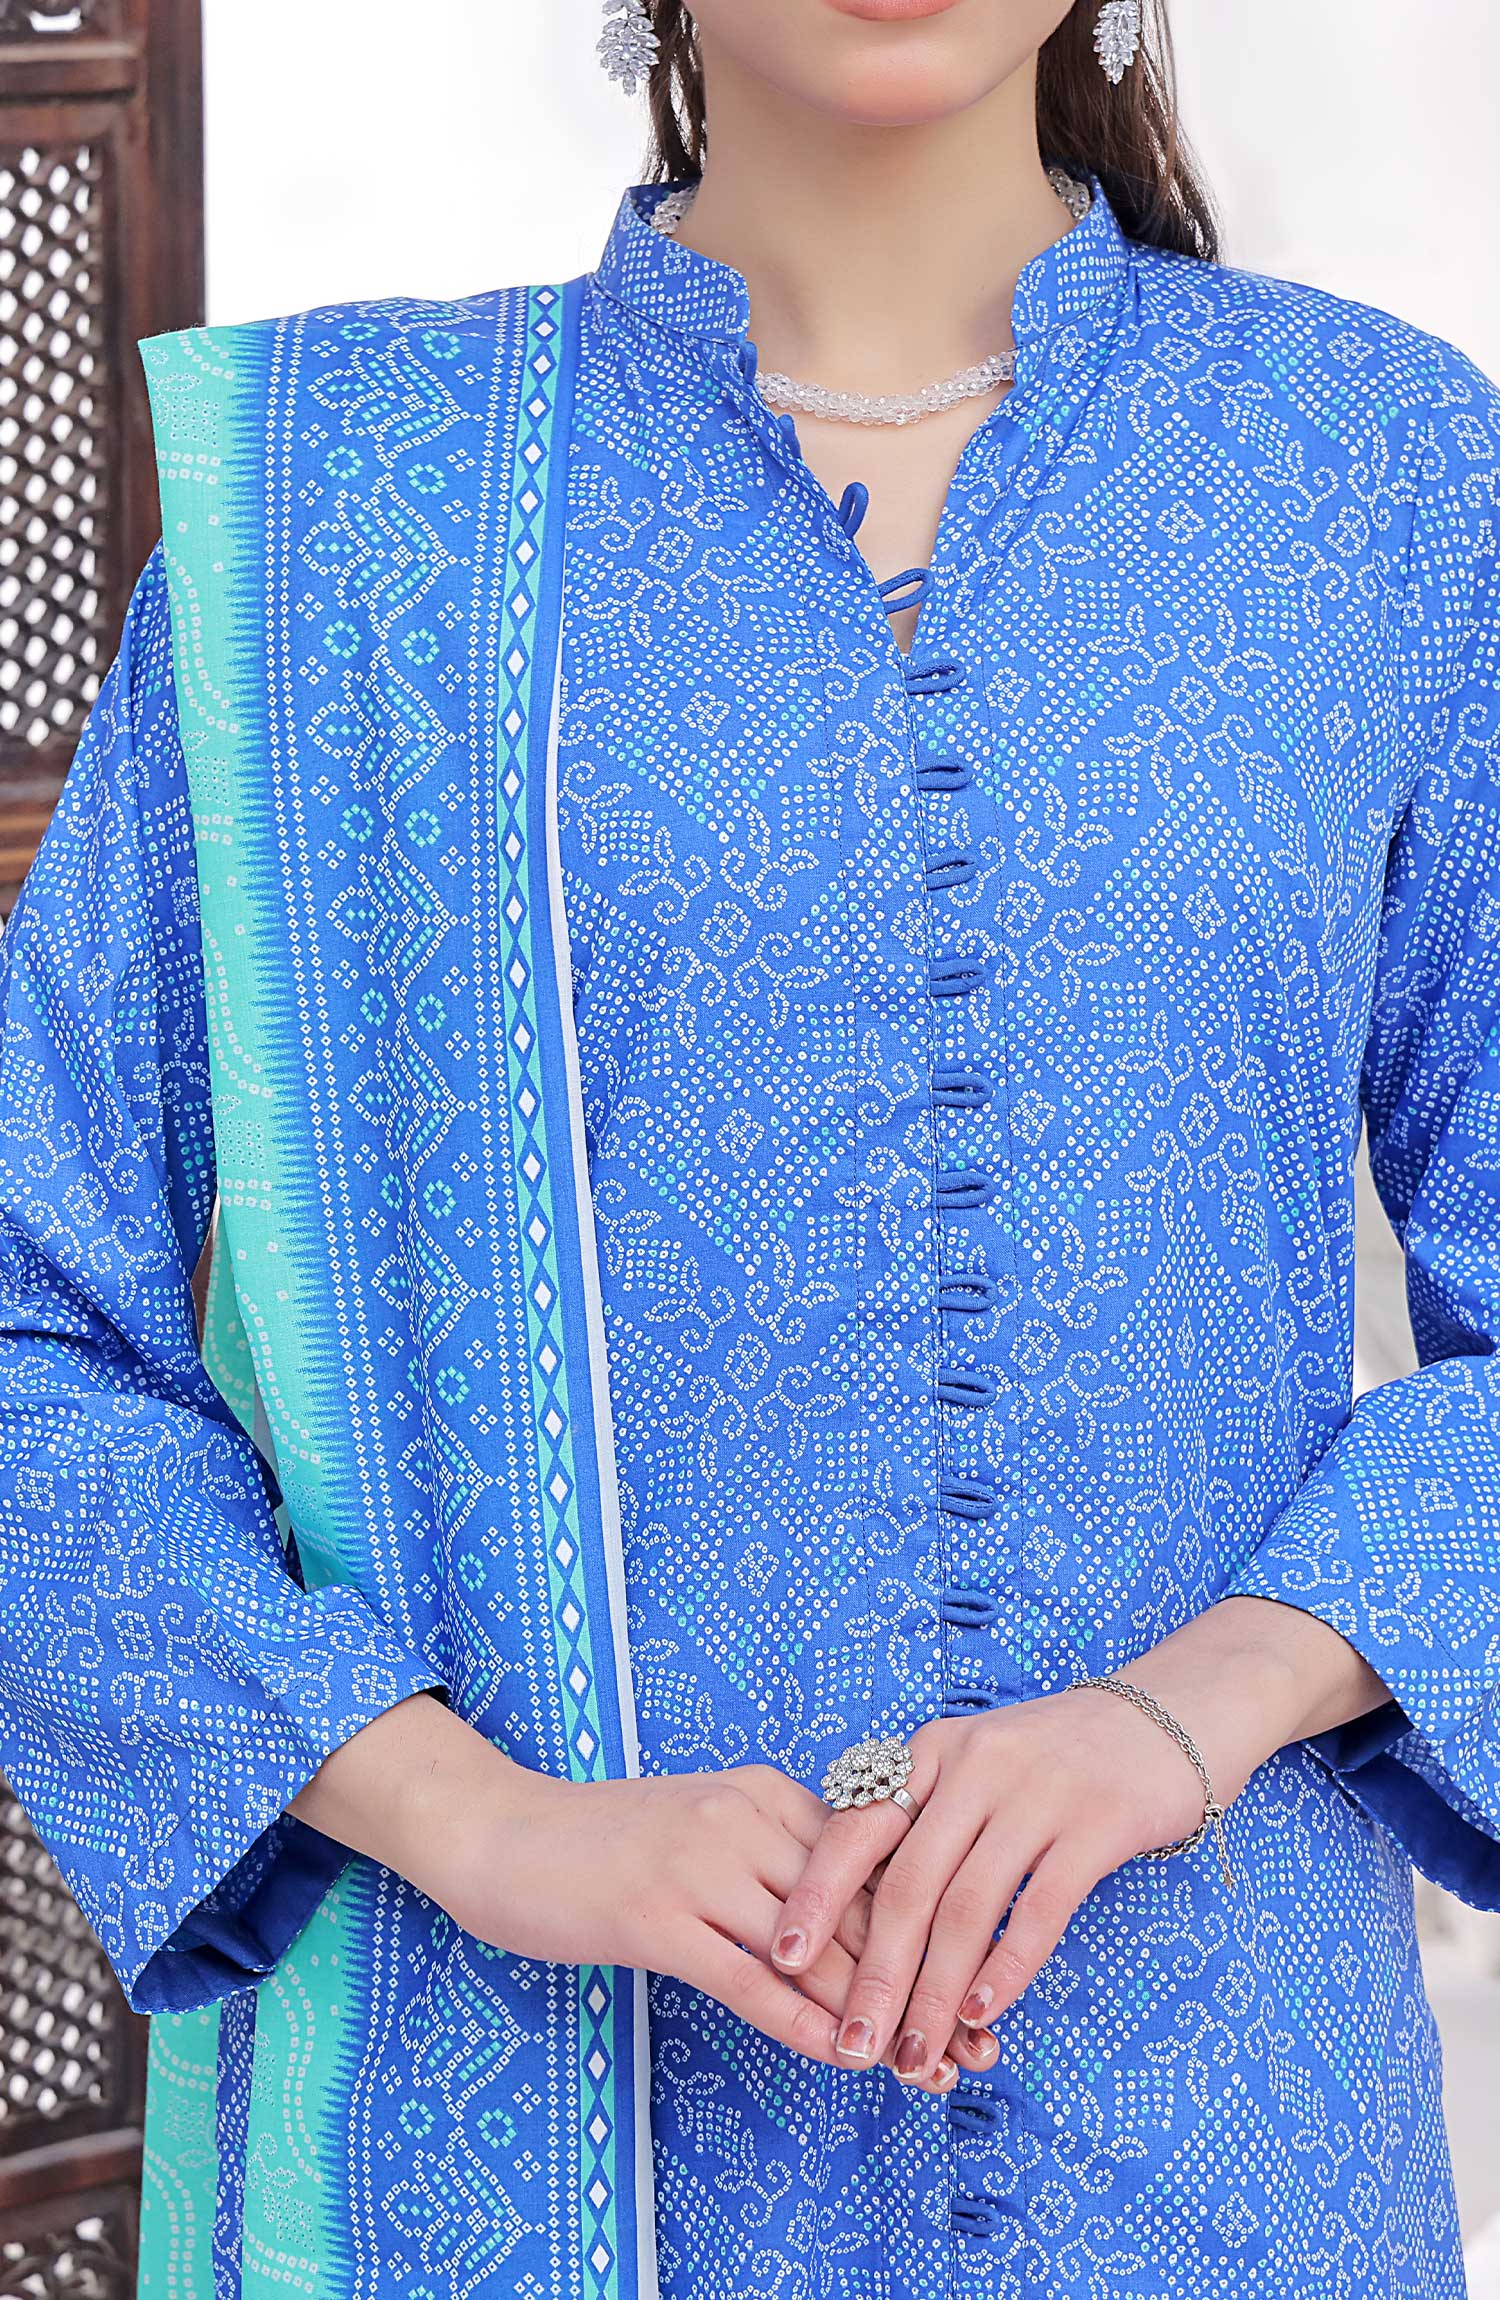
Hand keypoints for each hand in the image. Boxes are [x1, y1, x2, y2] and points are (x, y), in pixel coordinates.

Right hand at [287, 1695, 993, 2090]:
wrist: (501, 1832)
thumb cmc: (603, 1842)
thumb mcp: (704, 1828)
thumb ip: (773, 1862)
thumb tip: (853, 1925)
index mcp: (764, 1792)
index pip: (871, 1866)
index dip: (930, 1931)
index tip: (976, 1990)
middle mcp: (745, 1818)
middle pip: (859, 1909)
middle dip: (921, 1983)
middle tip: (972, 2045)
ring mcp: (701, 1865)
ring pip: (818, 1950)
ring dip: (877, 2015)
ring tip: (925, 2067)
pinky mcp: (658, 1917)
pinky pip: (750, 1979)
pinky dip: (805, 2023)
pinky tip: (842, 2058)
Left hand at [768, 1596, 1392, 2086]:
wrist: (1161, 1717)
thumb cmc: (1052, 1759)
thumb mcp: (973, 1767)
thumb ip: (922, 1823)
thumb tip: (853, 1916)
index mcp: (930, 1752)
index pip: (856, 1828)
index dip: (815, 1896)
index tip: (780, 1960)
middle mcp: (974, 1767)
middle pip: (907, 1886)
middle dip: (874, 1975)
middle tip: (851, 2046)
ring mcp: (1037, 1793)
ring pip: (968, 1909)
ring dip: (937, 1992)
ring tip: (915, 2053)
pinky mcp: (1096, 1824)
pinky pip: (1040, 1907)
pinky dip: (1008, 1965)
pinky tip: (986, 2013)